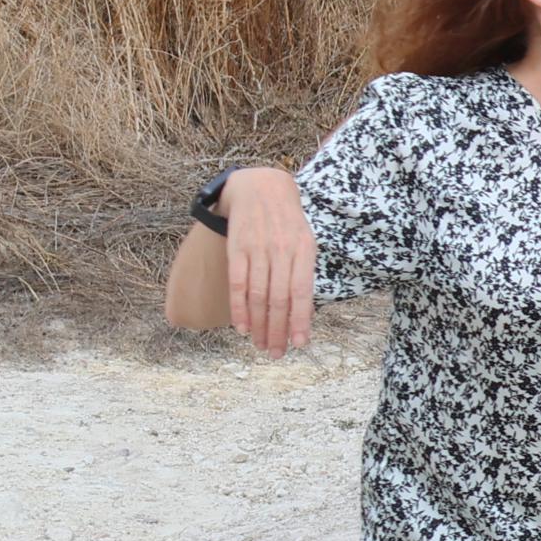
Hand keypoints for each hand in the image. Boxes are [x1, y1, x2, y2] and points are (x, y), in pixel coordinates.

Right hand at [219, 167, 317, 356]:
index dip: (300, 320)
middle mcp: (282, 250)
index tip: (299, 344)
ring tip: (261, 345)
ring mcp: (258, 249)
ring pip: (258, 295)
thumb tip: (303, 312)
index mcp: (304, 250)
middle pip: (280, 299)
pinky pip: (237, 283)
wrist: (260, 187)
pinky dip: (239, 308)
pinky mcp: (237, 247)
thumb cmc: (286, 222)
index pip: (303, 292)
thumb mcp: (304, 241)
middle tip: (276, 353)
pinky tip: (241, 327)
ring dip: (259, 325)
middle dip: (278, 330)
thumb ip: (303, 272)